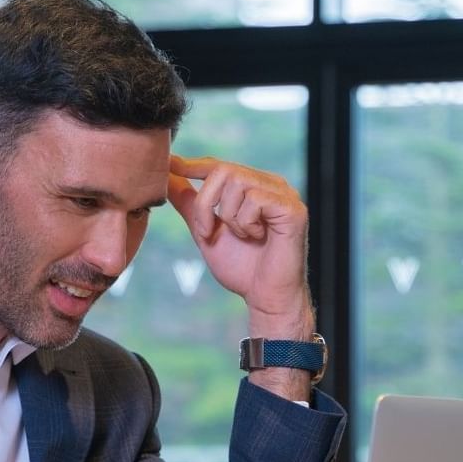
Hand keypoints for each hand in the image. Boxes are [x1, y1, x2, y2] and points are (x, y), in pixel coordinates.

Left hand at [166, 156, 312, 336]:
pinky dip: (246, 223)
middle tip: (206, 232)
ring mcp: (285, 195)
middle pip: (224, 169)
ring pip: (237, 182)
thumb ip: (191, 205)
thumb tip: (169, 177)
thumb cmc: (242, 269)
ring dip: (228, 217)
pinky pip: (255, 200)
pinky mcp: (293, 208)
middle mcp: (271, 185)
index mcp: (254, 188)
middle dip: (205, 204)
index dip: (195, 165)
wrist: (265, 297)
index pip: (220, 166)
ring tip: (241, 237)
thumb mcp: (208, 232)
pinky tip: (257, 238)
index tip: (171, 164)